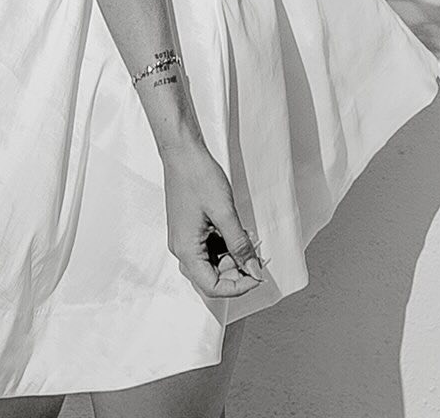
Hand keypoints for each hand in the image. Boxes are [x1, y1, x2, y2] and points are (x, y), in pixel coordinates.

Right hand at [163, 142, 265, 301]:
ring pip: (211, 262)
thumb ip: (239, 245)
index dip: (238, 287)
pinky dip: (224, 244)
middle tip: (255, 256)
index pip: (212, 286)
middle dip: (236, 270)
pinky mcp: (189, 229)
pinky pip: (208, 248)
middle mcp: (182, 248)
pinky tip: (235, 230)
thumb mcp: (225, 212)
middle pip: (211, 277)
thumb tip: (253, 270)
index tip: (257, 275)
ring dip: (232, 256)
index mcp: (186, 250)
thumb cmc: (197, 176)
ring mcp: (184, 238)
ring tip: (247, 238)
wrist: (182, 151)